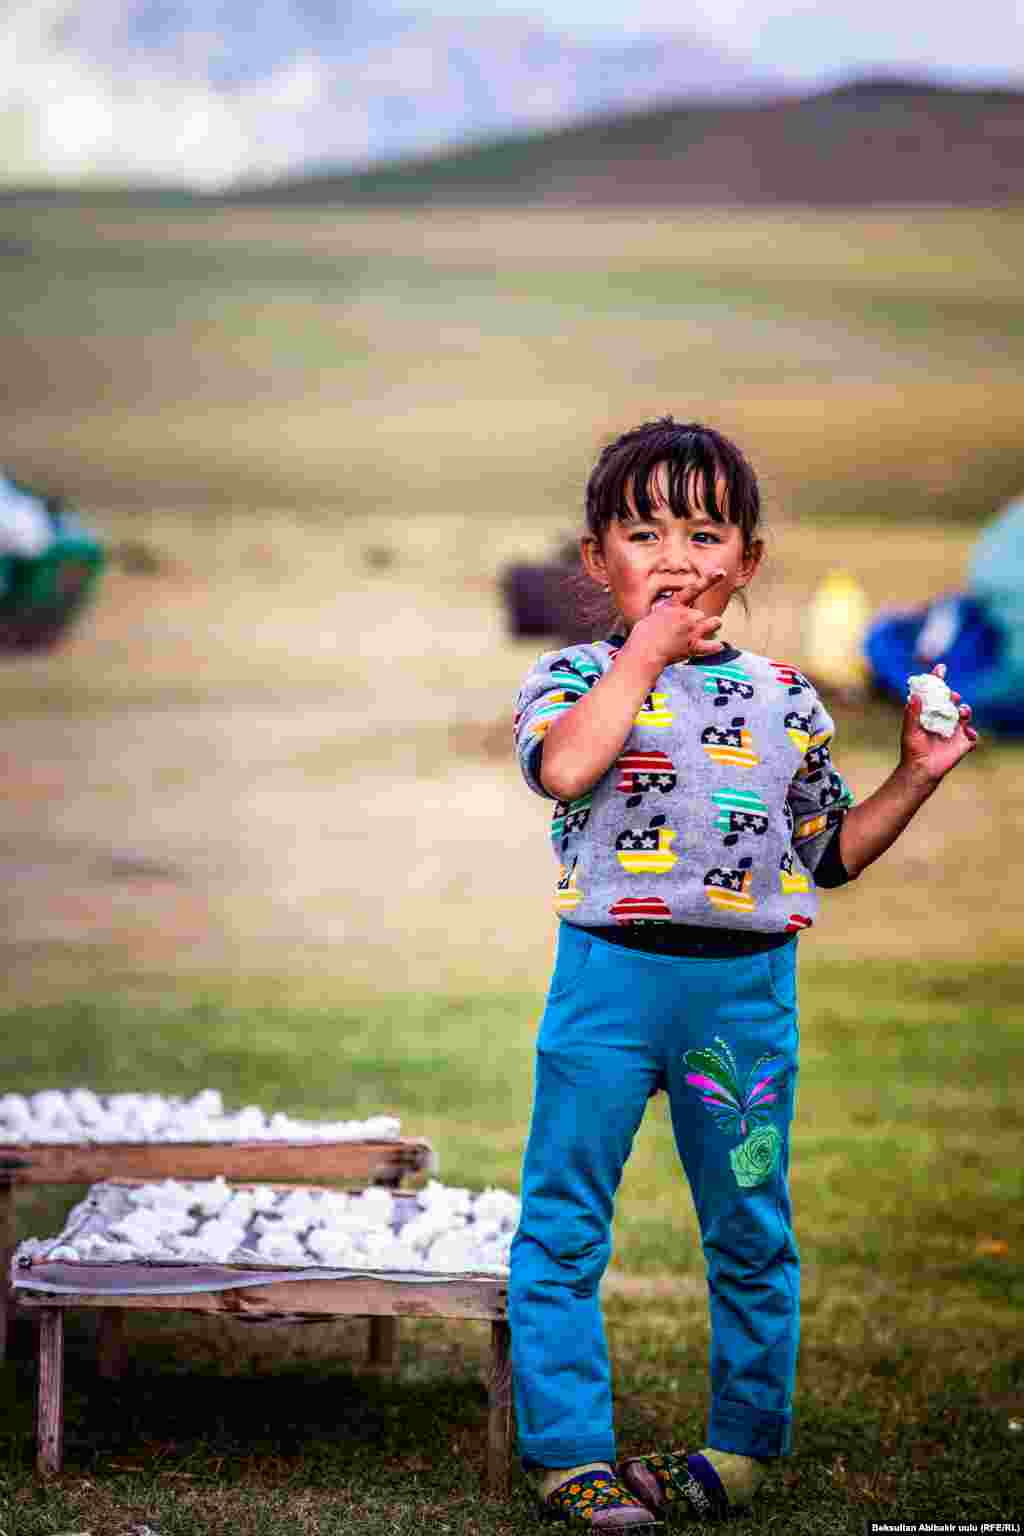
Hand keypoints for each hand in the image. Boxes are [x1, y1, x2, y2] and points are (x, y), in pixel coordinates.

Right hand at [624, 569, 727, 670]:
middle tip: (685, 629)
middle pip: (701, 613)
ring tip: (707, 629)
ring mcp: (692, 630)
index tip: (722, 572)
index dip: (710, 579)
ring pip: (715, 622)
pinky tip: (718, 646)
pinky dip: (715, 647)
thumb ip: (666, 613)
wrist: (643, 651)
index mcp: (674, 605)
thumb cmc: (642, 636)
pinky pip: (713, 646)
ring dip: (712, 626)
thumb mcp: (652, 616)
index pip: (693, 589)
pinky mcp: (694, 646)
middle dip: (697, 620)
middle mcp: (686, 615)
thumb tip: (670, 617)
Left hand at [900, 663, 978, 785]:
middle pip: (952, 701)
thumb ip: (912, 714)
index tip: (941, 668)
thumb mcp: (909, 730)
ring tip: (962, 712)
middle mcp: (944, 718)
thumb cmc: (913, 749)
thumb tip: (914, 696)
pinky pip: (973, 736)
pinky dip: (972, 733)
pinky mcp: (963, 743)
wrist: (920, 770)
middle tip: (952, 696)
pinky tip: (968, 733)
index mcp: (931, 712)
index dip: (938, 680)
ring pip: (965, 715)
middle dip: (953, 696)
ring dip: (966, 711)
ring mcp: (955, 730)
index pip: (935, 693)